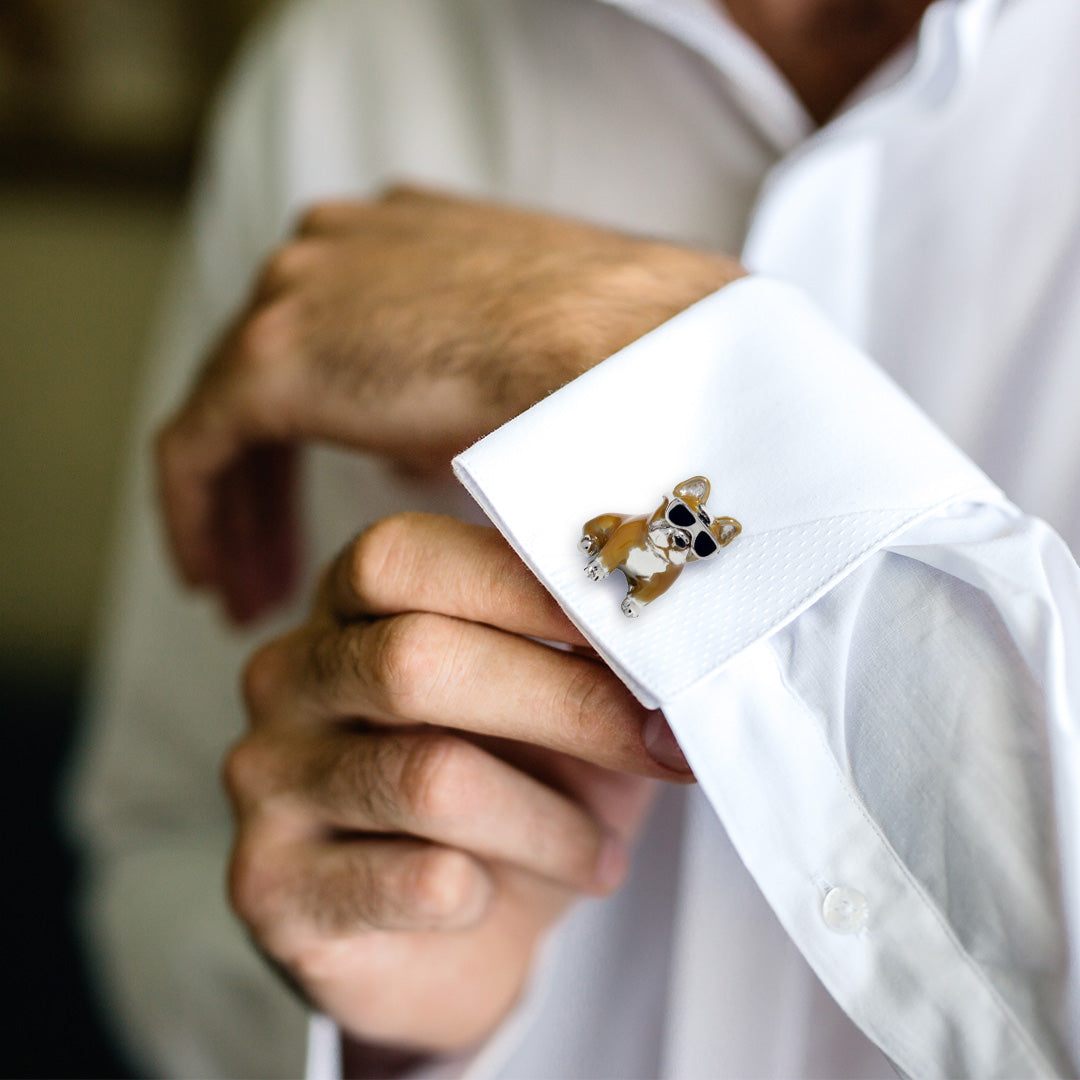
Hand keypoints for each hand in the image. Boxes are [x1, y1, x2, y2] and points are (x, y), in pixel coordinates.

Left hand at [156, 186, 743, 621]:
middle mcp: (337, 247)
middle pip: (265, 375)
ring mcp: (299, 288)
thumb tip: (423, 454)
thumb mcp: (536, 370)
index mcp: (402, 238)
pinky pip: (197, 448)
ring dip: (239, 509)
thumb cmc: (618, 364)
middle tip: (270, 567)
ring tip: (250, 594)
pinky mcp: (273, 355)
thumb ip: (465, 395)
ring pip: (228, 415)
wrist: (631, 350)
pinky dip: (199, 515)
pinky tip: (216, 582)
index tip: (321, 506)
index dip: (317, 432)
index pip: (330, 337)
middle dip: (267, 482)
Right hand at [224, 513, 691, 1060]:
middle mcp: (290, 678)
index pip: (404, 559)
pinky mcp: (273, 889)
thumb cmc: (509, 785)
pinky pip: (414, 882)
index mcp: (350, 605)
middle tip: (661, 745)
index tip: (636, 626)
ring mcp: (269, 781)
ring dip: (550, 822)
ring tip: (599, 853)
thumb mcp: (552, 707)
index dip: (522, 584)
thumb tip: (672, 636)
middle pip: (415, 661)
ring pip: (430, 779)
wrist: (444, 932)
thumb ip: (585, 659)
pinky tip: (503, 895)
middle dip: (565, 703)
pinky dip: (492, 891)